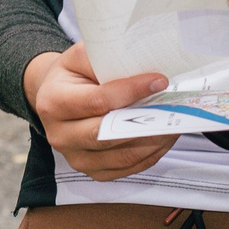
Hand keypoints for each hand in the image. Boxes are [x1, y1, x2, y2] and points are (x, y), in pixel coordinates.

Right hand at [24, 43, 174, 181]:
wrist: (55, 98)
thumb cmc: (71, 75)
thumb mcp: (79, 56)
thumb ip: (104, 58)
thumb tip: (141, 66)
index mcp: (53, 102)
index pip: (98, 101)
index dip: (131, 91)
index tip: (158, 80)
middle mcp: (60, 135)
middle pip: (108, 135)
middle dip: (145, 121)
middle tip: (172, 107)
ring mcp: (76, 157)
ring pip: (122, 156)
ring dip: (153, 140)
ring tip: (174, 121)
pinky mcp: (93, 171)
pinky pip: (127, 168)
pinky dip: (150, 154)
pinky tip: (164, 137)